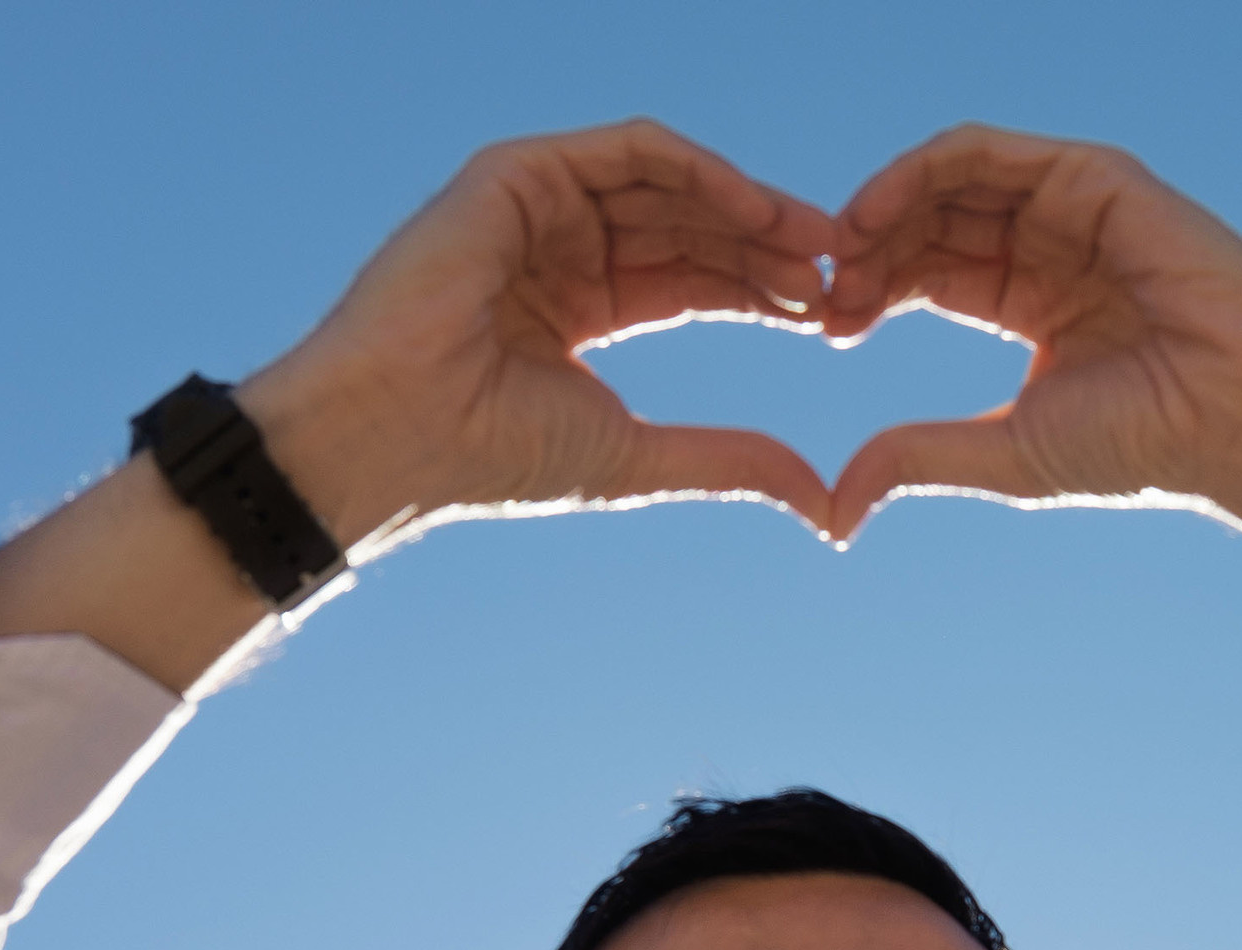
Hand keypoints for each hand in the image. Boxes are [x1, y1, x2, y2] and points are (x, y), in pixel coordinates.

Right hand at [243, 119, 838, 547]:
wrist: (401, 437)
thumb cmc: (497, 458)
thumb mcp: (641, 453)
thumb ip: (732, 462)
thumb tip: (827, 504)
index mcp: (585, 307)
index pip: (695, 280)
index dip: (763, 290)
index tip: (831, 313)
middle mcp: (563, 251)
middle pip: (690, 230)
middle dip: (768, 246)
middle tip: (841, 270)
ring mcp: (538, 209)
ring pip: (668, 187)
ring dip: (747, 207)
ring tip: (811, 240)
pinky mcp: (516, 176)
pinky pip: (626, 151)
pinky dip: (698, 171)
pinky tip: (754, 206)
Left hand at [822, 125, 1241, 539]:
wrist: (1240, 421)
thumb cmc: (1146, 444)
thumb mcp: (1005, 450)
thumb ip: (917, 456)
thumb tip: (834, 509)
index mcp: (1037, 304)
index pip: (931, 273)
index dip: (873, 290)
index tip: (828, 326)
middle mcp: (1054, 249)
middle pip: (934, 223)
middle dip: (870, 249)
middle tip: (825, 288)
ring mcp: (1077, 209)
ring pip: (954, 180)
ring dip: (886, 205)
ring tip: (843, 246)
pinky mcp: (1097, 178)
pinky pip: (991, 152)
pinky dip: (924, 169)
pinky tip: (879, 211)